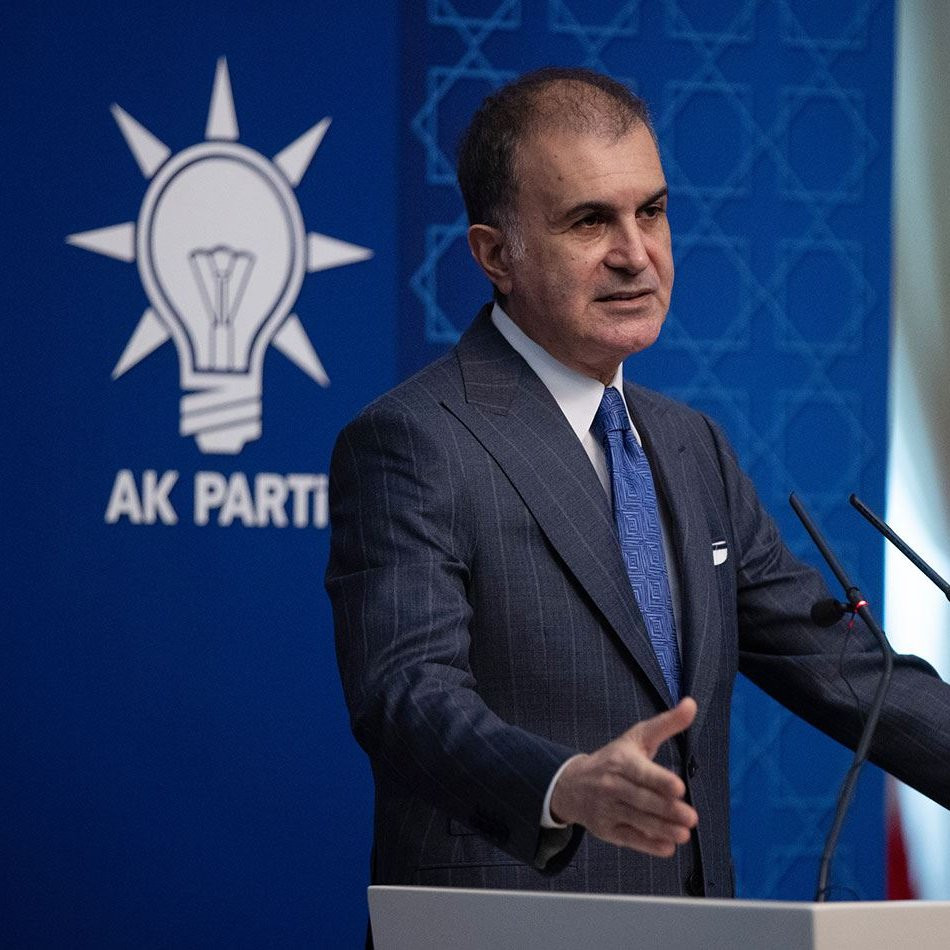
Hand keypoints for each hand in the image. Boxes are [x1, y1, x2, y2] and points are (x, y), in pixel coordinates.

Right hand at [549, 697, 698, 857]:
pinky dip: (648, 845)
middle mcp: (611, 785)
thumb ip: (667, 724)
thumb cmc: (613, 759)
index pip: (641, 772)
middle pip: (641, 799)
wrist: (571, 785)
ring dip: (662, 829)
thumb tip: (691, 704)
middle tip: (691, 817)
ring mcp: (608, 810)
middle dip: (667, 809)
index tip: (679, 787)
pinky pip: (629, 839)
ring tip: (684, 834)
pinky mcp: (607, 830)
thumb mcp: (637, 737)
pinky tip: (667, 848)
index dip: (659, 781)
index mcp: (620, 761)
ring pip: (637, 821)